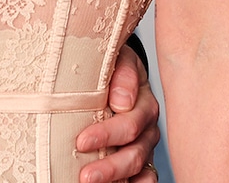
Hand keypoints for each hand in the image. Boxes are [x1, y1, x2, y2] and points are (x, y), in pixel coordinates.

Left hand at [76, 44, 160, 182]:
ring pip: (138, 169)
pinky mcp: (141, 159)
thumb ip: (123, 73)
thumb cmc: (111, 62)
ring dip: (115, 178)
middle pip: (134, 153)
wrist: (115, 67)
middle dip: (109, 166)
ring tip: (88, 182)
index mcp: (144, 101)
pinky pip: (145, 178)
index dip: (106, 135)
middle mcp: (147, 127)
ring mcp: (145, 145)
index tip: (82, 141)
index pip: (129, 123)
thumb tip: (122, 102)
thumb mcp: (118, 57)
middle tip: (85, 176)